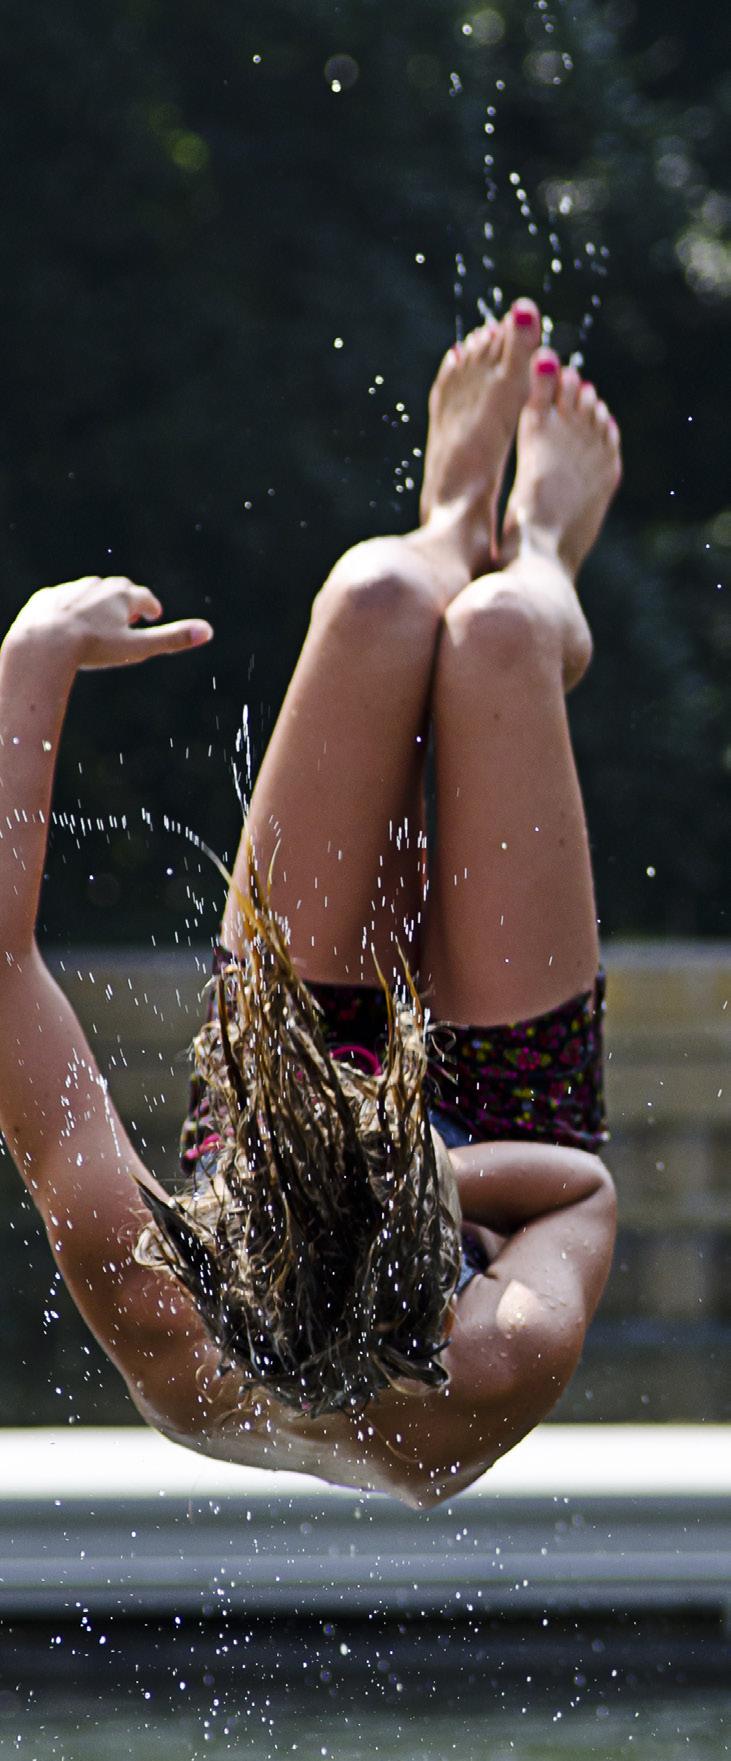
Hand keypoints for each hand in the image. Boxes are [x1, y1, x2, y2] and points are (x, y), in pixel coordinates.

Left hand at [6, 576, 212, 670]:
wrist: (44, 641)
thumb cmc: (94, 647)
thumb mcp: (137, 648)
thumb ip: (172, 639)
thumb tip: (209, 631)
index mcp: (122, 596)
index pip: (143, 598)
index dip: (150, 607)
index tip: (153, 615)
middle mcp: (97, 586)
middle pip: (118, 589)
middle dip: (126, 601)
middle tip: (129, 617)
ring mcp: (71, 590)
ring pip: (89, 593)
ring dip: (97, 604)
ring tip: (99, 621)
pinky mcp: (48, 599)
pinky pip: (62, 601)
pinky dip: (70, 609)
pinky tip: (69, 623)